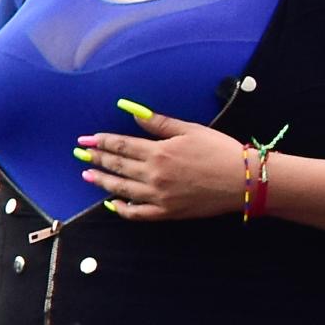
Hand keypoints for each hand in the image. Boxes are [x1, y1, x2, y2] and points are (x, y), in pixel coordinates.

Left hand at [78, 105, 248, 221]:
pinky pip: (137, 214)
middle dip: (97, 158)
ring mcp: (158, 196)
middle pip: (117, 166)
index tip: (85, 139)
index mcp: (158, 152)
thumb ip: (158, 123)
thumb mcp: (189, 130)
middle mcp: (154, 175)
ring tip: (87, 175)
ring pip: (122, 189)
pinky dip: (122, 209)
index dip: (101, 141)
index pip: (121, 145)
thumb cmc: (220, 151)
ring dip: (102, 182)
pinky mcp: (167, 213)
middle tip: (80, 154)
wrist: (244, 181)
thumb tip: (132, 111)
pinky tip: (112, 204)